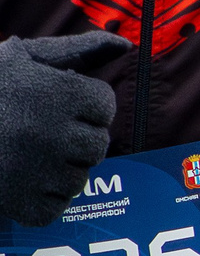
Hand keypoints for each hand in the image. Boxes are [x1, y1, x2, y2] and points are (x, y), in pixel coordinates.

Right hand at [0, 32, 129, 226]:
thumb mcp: (26, 57)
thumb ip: (79, 49)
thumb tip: (127, 46)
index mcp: (61, 94)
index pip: (104, 105)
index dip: (79, 103)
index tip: (50, 101)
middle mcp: (54, 133)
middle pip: (98, 145)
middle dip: (73, 137)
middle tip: (35, 130)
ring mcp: (38, 171)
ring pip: (79, 179)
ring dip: (58, 169)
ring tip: (23, 153)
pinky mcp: (20, 202)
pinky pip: (55, 208)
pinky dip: (39, 198)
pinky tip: (16, 178)